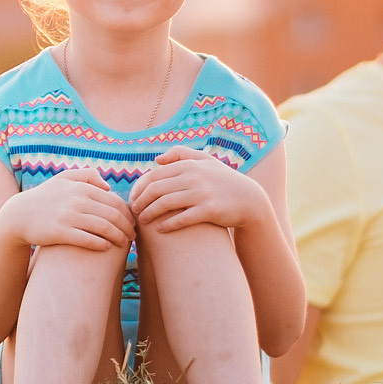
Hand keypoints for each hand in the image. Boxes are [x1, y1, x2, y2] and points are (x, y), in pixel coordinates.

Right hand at [0, 168, 134, 252]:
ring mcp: (68, 216)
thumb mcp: (63, 179)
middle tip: (133, 237)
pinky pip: (88, 239)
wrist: (18, 215)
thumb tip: (108, 186)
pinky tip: (106, 247)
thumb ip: (86, 175)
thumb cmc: (45, 197)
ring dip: (119, 237)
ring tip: (124, 244)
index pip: (114, 202)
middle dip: (127, 228)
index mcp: (81, 187)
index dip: (127, 215)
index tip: (132, 224)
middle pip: (113, 215)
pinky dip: (101, 244)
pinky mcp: (60, 232)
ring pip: (104, 228)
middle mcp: (77, 200)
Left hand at [128, 147, 270, 234]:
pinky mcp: (209, 210)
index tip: (133, 198)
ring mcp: (201, 194)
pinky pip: (182, 218)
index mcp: (188, 165)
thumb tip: (157, 160)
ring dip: (150, 213)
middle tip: (134, 211)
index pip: (154, 175)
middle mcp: (193, 177)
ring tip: (143, 221)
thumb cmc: (222, 180)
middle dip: (141, 201)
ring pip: (165, 203)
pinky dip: (168, 224)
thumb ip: (180, 154)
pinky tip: (160, 229)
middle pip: (156, 189)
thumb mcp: (205, 160)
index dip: (139, 188)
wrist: (249, 199)